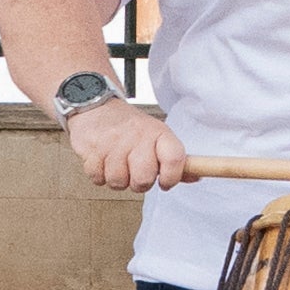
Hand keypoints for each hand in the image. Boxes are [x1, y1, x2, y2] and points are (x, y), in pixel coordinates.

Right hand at [66, 95, 192, 194]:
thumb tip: (196, 176)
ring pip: (119, 182)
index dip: (172, 177)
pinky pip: (98, 179)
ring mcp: (114, 143)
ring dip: (117, 179)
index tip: (165, 182)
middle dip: (139, 183)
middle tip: (135, 171)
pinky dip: (99, 175)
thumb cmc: (129, 126)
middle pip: (144, 179)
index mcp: (158, 133)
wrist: (96, 106)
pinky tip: (103, 161)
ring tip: (117, 163)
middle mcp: (138, 136)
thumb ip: (174, 159)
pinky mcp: (93, 150)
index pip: (175, 159)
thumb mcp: (156, 136)